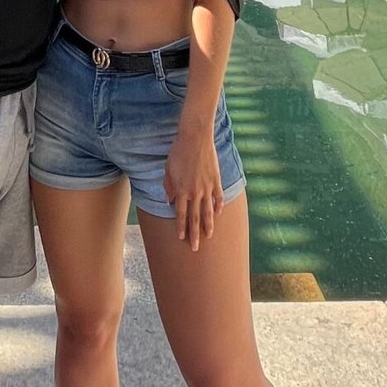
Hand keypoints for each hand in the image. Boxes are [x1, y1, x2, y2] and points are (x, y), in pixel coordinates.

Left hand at [164, 123, 222, 250]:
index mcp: (181, 190)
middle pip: (195, 217)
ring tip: (209, 236)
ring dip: (208, 225)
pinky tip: (218, 214)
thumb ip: (168, 187)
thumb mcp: (168, 169)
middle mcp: (194, 192)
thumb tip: (169, 201)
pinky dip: (218, 206)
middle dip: (195, 234)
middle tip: (196, 248)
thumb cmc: (178, 152)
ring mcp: (207, 187)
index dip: (181, 227)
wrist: (195, 138)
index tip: (182, 238)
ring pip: (208, 211)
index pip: (180, 214)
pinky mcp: (216, 180)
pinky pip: (218, 197)